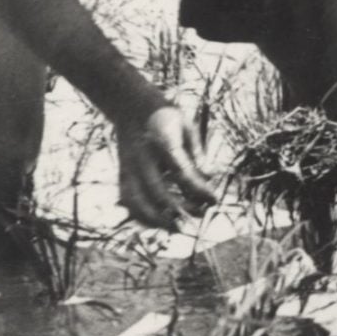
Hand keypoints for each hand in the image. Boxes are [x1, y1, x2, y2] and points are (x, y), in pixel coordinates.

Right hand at [115, 101, 217, 231]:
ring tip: (176, 228)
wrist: (131, 107)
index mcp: (161, 141)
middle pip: (157, 191)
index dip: (198, 188)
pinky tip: (157, 223)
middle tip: (200, 216)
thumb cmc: (166, 118)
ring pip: (136, 200)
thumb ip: (197, 152)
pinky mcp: (122, 175)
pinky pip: (128, 200)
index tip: (214, 199)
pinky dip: (140, 215)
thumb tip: (210, 176)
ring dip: (155, 218)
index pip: (181, 171)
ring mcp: (128, 168)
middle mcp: (141, 158)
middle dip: (178, 208)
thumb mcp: (187, 127)